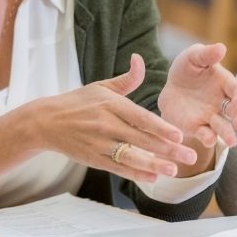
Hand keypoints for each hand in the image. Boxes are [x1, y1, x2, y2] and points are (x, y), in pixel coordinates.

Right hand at [27, 53, 197, 184]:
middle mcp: (105, 124)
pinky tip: (153, 177)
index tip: (179, 135)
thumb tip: (140, 60)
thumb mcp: (100, 86)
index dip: (160, 127)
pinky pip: (118, 168)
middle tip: (190, 156)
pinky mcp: (93, 158)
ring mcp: (99, 143)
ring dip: (154, 164)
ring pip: (130, 156)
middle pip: (141, 139)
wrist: (46, 122)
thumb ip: (126, 79)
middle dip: (168, 149)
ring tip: (174, 170)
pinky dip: (135, 173)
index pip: (140, 118)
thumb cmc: (77, 102)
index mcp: (110, 104)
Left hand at [157, 42, 236, 149]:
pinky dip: (209, 139)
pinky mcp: (197, 127)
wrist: (169, 87)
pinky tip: (209, 140)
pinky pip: (206, 135)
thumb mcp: (193, 57)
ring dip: (228, 134)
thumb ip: (206, 54)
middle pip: (236, 113)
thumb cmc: (187, 69)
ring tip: (231, 141)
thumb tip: (221, 47)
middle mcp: (222, 103)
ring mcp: (211, 117)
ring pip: (224, 127)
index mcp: (225, 84)